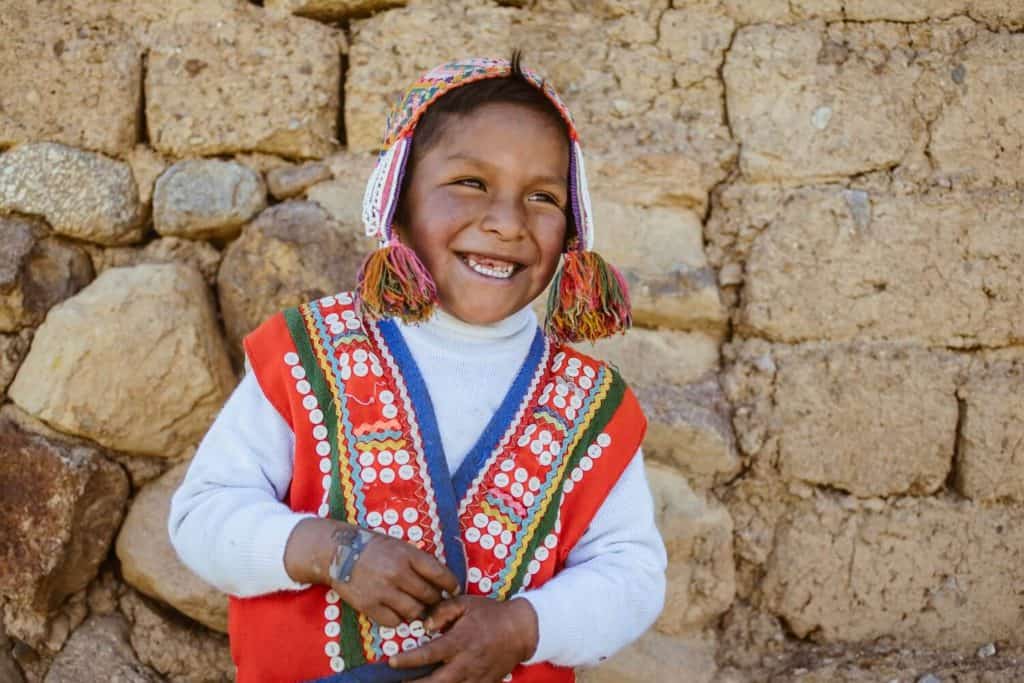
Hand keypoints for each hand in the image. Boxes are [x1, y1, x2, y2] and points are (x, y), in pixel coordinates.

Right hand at [284, 518, 458, 626]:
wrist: (337, 552)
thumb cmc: (372, 547)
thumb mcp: (399, 545)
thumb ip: (418, 561)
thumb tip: (441, 581)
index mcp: (408, 554)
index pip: (440, 574)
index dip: (451, 585)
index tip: (454, 589)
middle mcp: (398, 573)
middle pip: (429, 596)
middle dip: (435, 600)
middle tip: (434, 601)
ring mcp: (383, 591)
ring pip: (414, 612)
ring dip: (419, 612)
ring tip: (417, 608)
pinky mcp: (369, 606)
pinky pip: (394, 621)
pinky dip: (399, 619)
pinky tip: (398, 612)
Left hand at [388, 596, 538, 681]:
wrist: (521, 630)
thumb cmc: (490, 614)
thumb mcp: (466, 603)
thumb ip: (443, 610)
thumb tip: (425, 624)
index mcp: (459, 642)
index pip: (428, 654)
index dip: (407, 661)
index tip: (391, 662)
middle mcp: (465, 663)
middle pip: (434, 682)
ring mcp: (475, 677)